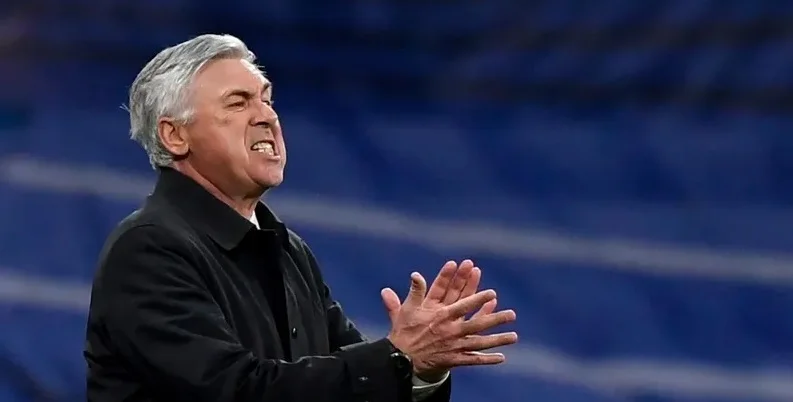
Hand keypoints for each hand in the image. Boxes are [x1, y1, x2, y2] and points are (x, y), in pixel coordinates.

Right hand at [381, 260, 516, 378]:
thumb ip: (414, 291)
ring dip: (497, 339)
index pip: (462, 305)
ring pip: (479, 342)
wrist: (400, 359)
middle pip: (476, 324)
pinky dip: (486, 360)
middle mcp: (450, 331)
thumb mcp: (406, 309)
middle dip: (495, 318)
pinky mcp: (453, 360)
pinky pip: (472, 360)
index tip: (492, 293)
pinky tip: (501, 358)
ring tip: (514, 336)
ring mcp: (453, 346)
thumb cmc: (404, 332)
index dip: (477, 299)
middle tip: (512, 314)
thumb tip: (416, 274)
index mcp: (440, 316)